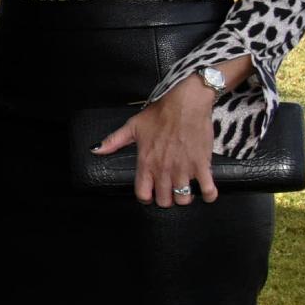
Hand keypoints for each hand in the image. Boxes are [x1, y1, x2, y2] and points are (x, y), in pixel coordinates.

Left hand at [95, 81, 217, 207]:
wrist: (185, 104)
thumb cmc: (160, 114)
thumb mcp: (132, 127)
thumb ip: (113, 141)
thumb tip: (96, 150)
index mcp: (146, 162)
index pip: (143, 194)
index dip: (145, 198)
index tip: (149, 194)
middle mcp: (164, 170)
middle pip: (164, 200)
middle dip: (165, 199)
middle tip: (167, 192)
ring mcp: (184, 169)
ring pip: (183, 199)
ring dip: (184, 198)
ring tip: (184, 191)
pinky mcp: (202, 165)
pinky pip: (208, 190)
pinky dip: (208, 195)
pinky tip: (206, 192)